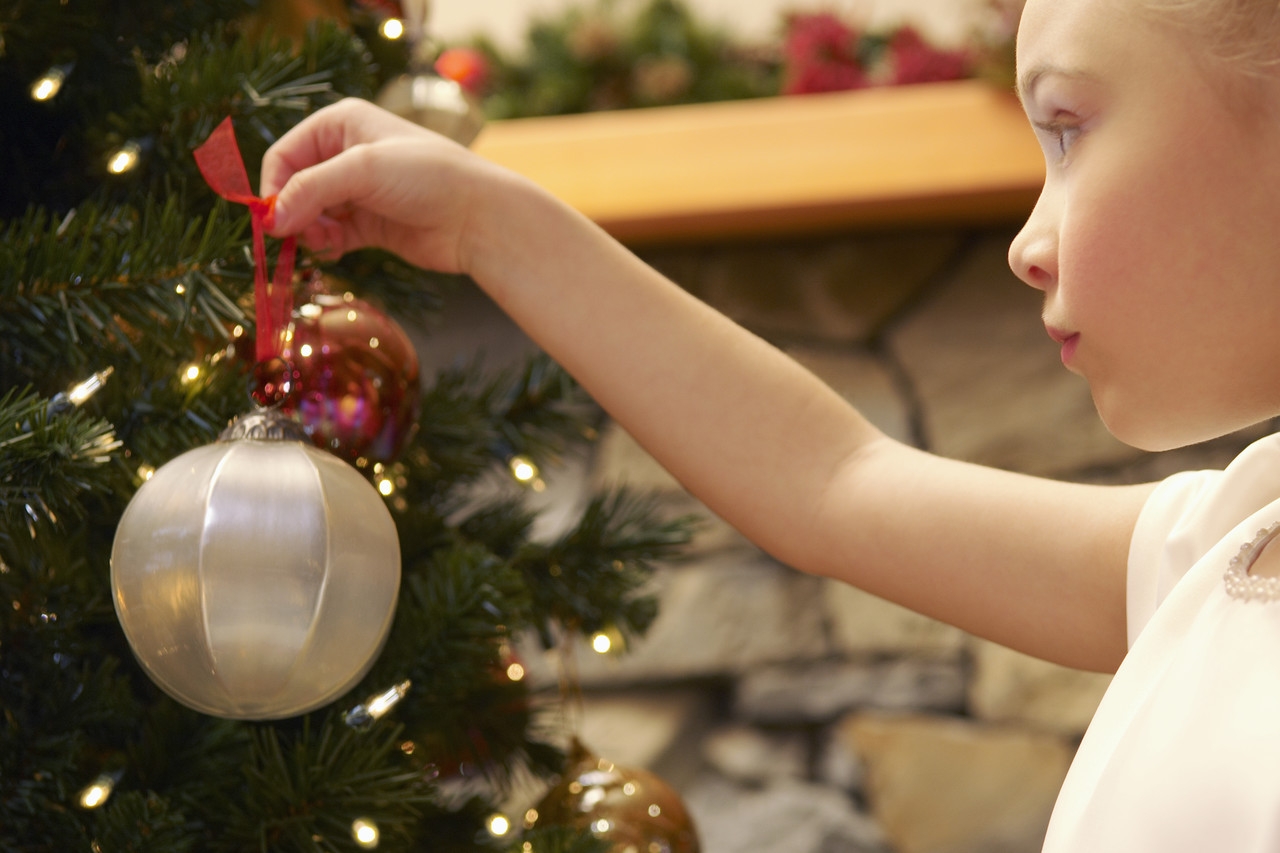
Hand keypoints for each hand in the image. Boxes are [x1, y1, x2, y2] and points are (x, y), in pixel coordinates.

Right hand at [261, 98, 501, 273]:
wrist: (479, 218)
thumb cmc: (428, 177)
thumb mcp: (364, 171)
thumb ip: (311, 190)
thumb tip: (270, 220)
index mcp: (341, 124)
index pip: (284, 154)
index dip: (273, 187)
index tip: (273, 221)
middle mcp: (346, 155)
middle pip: (293, 187)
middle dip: (293, 213)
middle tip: (300, 238)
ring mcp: (359, 192)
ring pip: (310, 215)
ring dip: (310, 232)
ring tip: (327, 243)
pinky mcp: (370, 225)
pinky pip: (331, 236)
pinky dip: (326, 245)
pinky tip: (335, 251)